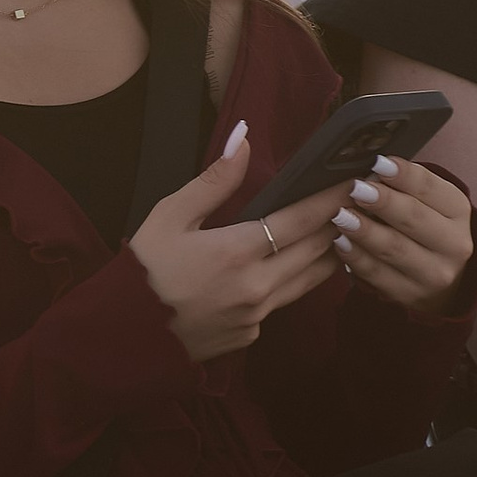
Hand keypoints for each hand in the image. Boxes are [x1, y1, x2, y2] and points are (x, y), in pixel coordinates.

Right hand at [131, 129, 336, 361]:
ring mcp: (255, 317)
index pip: (302, 220)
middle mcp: (256, 287)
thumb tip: (243, 139)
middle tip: (356, 202)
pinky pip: (281, 305)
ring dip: (327, 255)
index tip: (352, 180)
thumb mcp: (167, 217)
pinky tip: (289, 269)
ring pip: (309, 281)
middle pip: (317, 251)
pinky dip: (292, 283)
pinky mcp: (249, 336)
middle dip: (339, 224)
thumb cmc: (140, 272)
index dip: (330, 198)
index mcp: (236, 252)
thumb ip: (212, 181)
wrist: (121, 337)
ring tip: (339, 232)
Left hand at [330, 152, 476, 313]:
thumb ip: (405, 186)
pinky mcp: (409, 294)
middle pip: (414, 219)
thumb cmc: (424, 229)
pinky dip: (355, 256)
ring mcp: (433, 273)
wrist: (439, 278)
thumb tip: (371, 167)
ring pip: (394, 248)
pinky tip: (339, 242)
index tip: (378, 162)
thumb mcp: (428, 204)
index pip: (431, 189)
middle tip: (355, 188)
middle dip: (383, 202)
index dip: (404, 175)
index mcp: (458, 212)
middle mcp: (453, 244)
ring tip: (341, 215)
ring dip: (364, 230)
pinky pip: (377, 274)